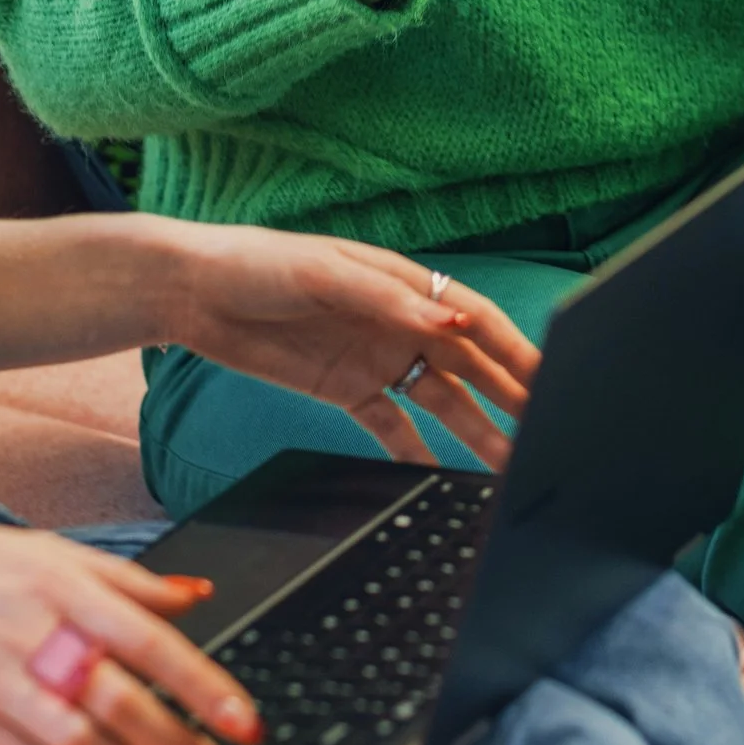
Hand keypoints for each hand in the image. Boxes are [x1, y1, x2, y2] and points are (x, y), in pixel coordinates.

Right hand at [0, 523, 263, 744]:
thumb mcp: (47, 552)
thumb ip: (125, 579)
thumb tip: (195, 597)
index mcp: (61, 587)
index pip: (149, 641)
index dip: (202, 685)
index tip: (243, 720)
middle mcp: (32, 635)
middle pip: (120, 701)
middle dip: (177, 743)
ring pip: (79, 742)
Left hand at [146, 220, 535, 466]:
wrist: (192, 294)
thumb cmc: (259, 264)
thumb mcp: (327, 276)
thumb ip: (393, 300)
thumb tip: (455, 322)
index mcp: (406, 284)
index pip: (478, 320)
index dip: (518, 351)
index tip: (551, 381)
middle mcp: (401, 322)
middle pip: (471, 365)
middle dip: (511, 397)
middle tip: (548, 431)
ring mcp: (377, 359)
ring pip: (443, 401)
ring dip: (476, 432)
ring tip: (507, 466)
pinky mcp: (348, 391)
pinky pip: (395, 428)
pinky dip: (419, 453)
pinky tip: (441, 481)